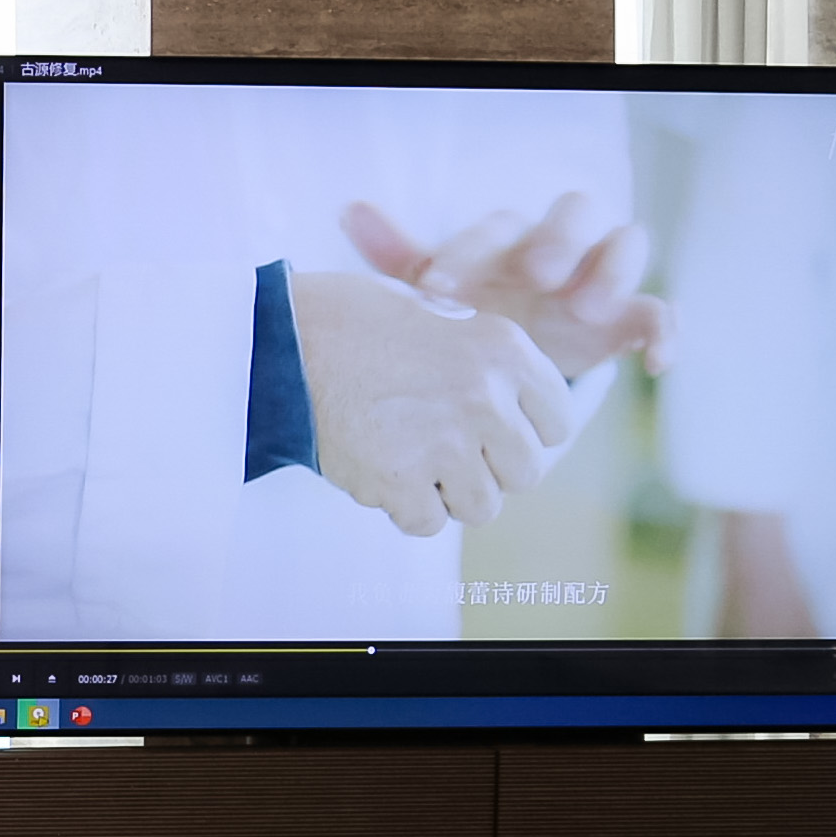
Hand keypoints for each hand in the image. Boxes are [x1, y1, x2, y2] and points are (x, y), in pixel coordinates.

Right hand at [286, 270, 574, 535]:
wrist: (278, 336)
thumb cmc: (353, 321)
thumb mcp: (440, 314)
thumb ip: (486, 365)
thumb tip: (513, 421)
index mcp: (503, 349)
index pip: (557, 422)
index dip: (523, 431)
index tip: (490, 429)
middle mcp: (484, 396)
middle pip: (525, 472)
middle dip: (488, 469)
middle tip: (444, 451)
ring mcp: (443, 442)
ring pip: (482, 507)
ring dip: (449, 495)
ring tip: (411, 463)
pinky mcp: (397, 479)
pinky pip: (427, 522)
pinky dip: (404, 509)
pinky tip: (379, 473)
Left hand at [341, 193, 673, 379]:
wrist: (508, 362)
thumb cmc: (468, 316)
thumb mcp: (435, 294)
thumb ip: (399, 257)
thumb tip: (349, 210)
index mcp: (508, 237)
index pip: (496, 224)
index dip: (468, 251)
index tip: (438, 289)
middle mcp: (559, 245)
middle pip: (578, 209)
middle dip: (559, 236)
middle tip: (536, 273)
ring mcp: (598, 277)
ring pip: (627, 244)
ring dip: (611, 270)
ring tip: (584, 307)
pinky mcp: (628, 317)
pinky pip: (660, 312)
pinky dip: (664, 333)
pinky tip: (656, 365)